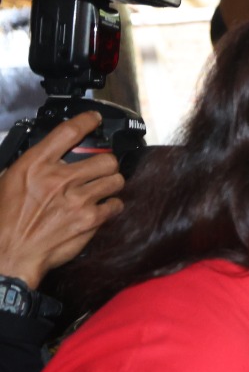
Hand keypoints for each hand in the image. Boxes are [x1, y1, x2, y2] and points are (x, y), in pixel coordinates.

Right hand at [0, 112, 124, 289]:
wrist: (10, 252)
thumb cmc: (5, 219)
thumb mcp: (8, 181)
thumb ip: (32, 166)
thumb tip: (48, 157)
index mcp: (35, 165)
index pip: (68, 132)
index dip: (86, 121)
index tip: (94, 119)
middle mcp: (59, 179)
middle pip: (105, 159)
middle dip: (106, 163)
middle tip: (102, 168)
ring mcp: (78, 199)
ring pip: (115, 180)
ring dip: (112, 183)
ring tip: (103, 187)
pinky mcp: (90, 220)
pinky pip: (116, 205)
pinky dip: (112, 205)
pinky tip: (103, 207)